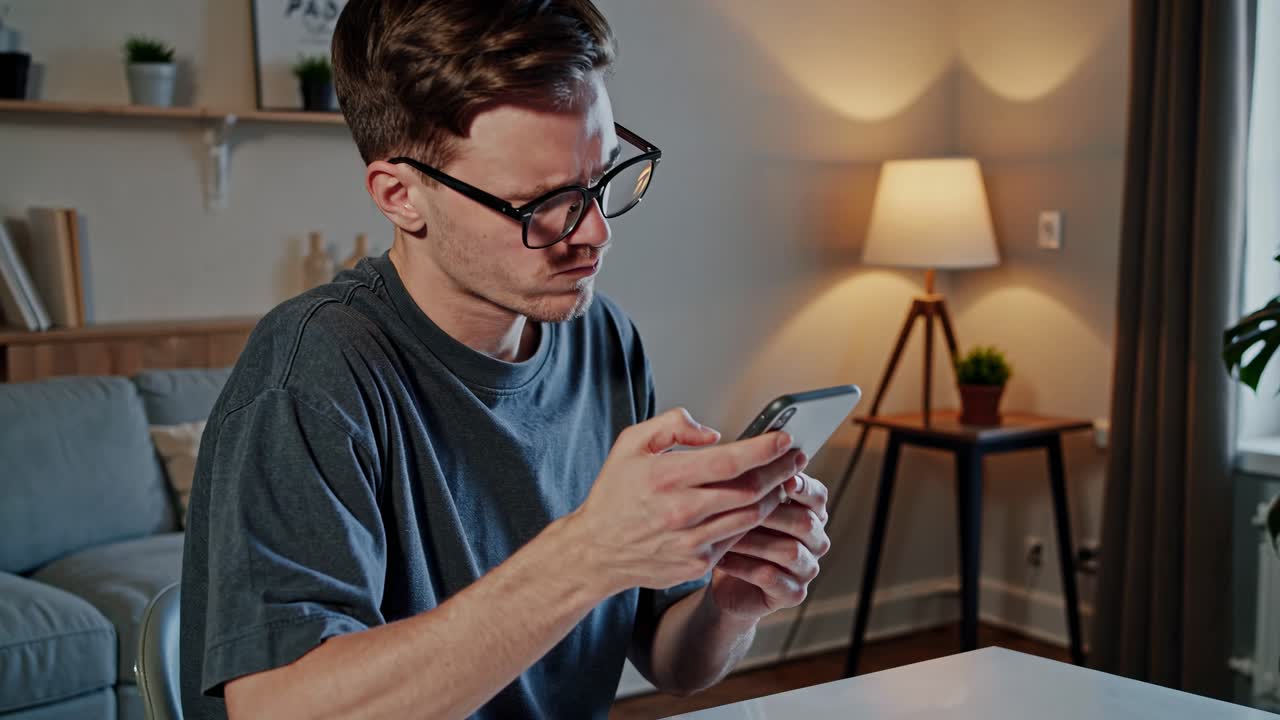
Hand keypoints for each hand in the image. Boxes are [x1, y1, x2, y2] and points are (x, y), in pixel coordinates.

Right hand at [565, 408, 804, 595]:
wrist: (596, 551)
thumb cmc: (614, 494)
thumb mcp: (630, 444)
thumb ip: (672, 425)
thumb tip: (714, 434)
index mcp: (665, 477)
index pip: (729, 461)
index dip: (763, 449)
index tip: (784, 438)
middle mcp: (681, 511)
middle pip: (749, 490)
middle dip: (780, 471)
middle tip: (796, 456)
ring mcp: (691, 541)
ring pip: (750, 516)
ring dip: (773, 496)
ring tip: (785, 478)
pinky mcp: (698, 562)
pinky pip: (737, 538)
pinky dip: (754, 521)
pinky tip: (761, 505)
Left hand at [708, 472, 830, 620]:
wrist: (727, 578)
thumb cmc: (737, 532)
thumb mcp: (742, 504)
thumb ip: (753, 483)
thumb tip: (749, 452)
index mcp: (811, 512)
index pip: (817, 495)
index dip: (802, 486)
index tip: (783, 479)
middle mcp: (816, 539)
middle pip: (805, 522)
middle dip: (771, 513)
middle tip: (737, 507)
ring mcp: (807, 568)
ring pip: (790, 551)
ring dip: (754, 541)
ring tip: (723, 534)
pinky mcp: (793, 593)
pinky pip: (772, 578)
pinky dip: (744, 567)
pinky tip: (721, 558)